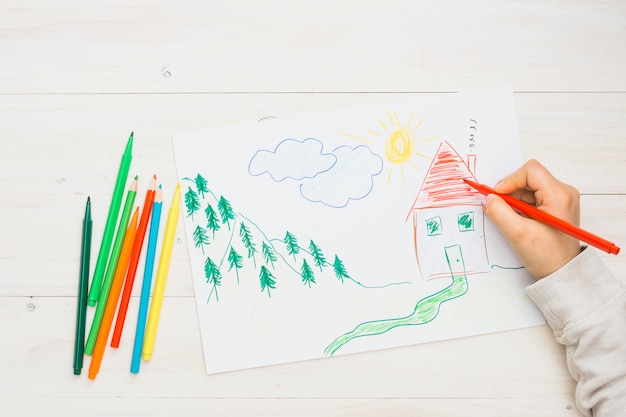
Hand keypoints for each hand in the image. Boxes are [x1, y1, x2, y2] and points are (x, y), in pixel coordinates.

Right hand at [484, 159, 580, 278]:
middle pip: (529, 177)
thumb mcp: (518, 235)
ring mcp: (560, 199)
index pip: (530, 171)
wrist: (562, 272)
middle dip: (511, 191)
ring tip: (514, 219)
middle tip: (500, 208)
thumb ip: (500, 213)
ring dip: (515, 199)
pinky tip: (520, 220)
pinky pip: (532, 196)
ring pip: (528, 187)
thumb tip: (489, 198)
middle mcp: (563, 193)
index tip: (497, 195)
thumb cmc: (548, 256)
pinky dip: (520, 205)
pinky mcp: (555, 205)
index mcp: (559, 196)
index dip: (510, 180)